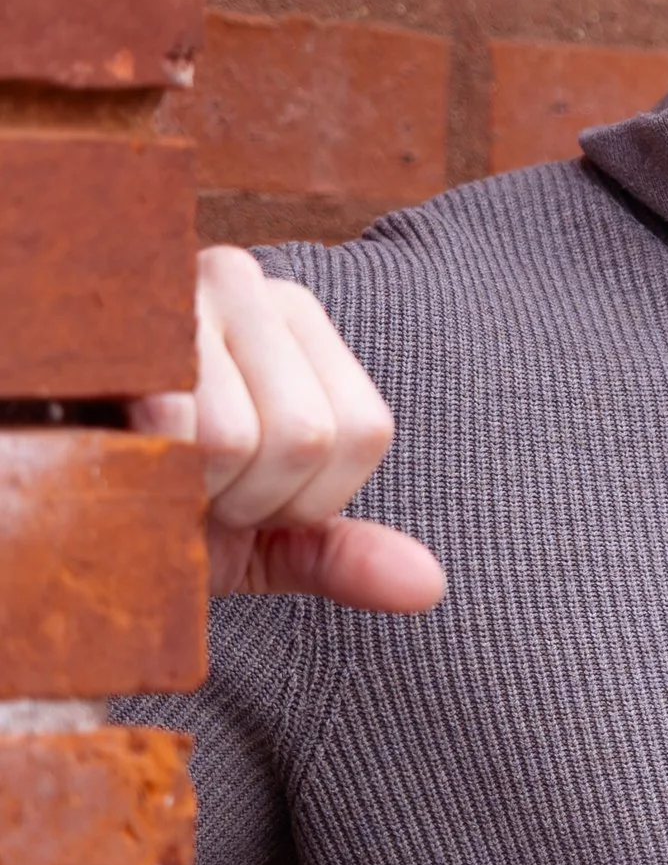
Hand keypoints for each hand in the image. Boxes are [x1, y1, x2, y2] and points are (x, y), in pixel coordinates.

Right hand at [132, 246, 445, 613]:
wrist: (42, 478)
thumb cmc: (150, 495)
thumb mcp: (255, 532)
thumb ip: (337, 554)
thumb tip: (428, 587)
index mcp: (296, 316)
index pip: (363, 432)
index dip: (302, 500)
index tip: (240, 492)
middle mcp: (240, 277)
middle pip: (306, 435)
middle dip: (244, 499)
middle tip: (187, 484)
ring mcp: (167, 285)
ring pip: (237, 435)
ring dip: (188, 487)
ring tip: (149, 465)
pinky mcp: (106, 319)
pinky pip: (168, 422)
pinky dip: (150, 467)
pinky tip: (115, 448)